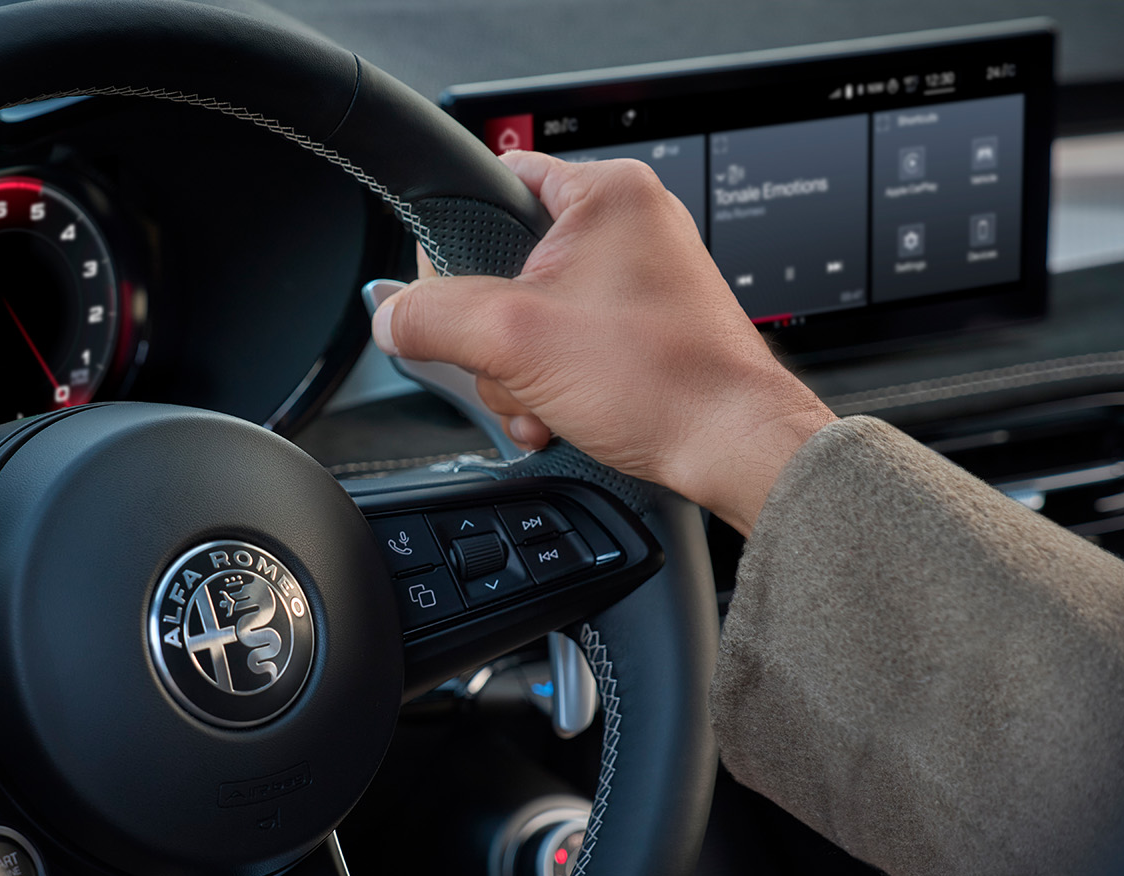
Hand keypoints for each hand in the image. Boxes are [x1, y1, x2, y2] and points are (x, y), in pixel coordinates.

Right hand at [374, 151, 835, 533]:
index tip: (446, 288)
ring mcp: (641, 279)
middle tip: (512, 367)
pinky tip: (564, 415)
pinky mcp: (646, 327)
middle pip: (507, 266)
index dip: (457, 240)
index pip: (499, 180)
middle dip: (495, 338)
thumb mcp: (512, 341)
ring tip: (547, 402)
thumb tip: (392, 315)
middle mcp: (630, 225)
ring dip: (522, 374)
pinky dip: (554, 385)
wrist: (731, 446)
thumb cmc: (662, 381)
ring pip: (534, 318)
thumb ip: (433, 318)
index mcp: (607, 194)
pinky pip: (569, 346)